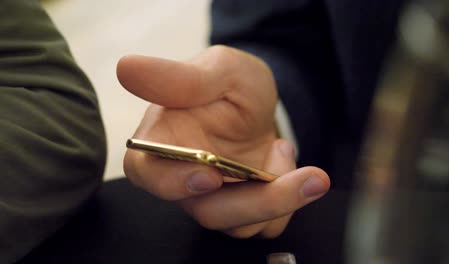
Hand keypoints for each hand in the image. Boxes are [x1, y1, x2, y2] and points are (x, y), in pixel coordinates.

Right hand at [117, 45, 329, 237]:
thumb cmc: (232, 83)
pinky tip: (282, 162)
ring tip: (283, 148)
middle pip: (205, 210)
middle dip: (256, 201)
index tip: (210, 176)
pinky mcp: (242, 208)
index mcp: (162, 142)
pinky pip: (264, 225)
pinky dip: (287, 202)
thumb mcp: (218, 70)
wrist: (261, 103)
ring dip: (278, 198)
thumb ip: (179, 77)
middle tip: (306, 179)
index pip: (147, 174)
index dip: (172, 183)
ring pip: (238, 224)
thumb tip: (126, 67)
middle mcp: (183, 177)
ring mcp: (214, 197)